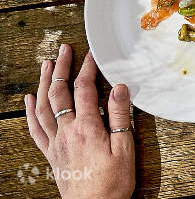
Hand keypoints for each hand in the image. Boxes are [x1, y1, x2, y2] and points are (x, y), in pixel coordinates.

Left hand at [24, 44, 133, 198]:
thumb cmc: (111, 182)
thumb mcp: (125, 148)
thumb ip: (120, 117)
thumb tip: (119, 88)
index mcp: (87, 128)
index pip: (84, 89)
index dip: (88, 69)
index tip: (92, 55)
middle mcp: (67, 132)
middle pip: (59, 92)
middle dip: (61, 68)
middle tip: (64, 50)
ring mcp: (56, 142)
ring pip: (43, 107)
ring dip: (43, 83)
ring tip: (46, 65)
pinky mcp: (51, 153)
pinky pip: (35, 128)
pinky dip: (30, 111)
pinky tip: (29, 100)